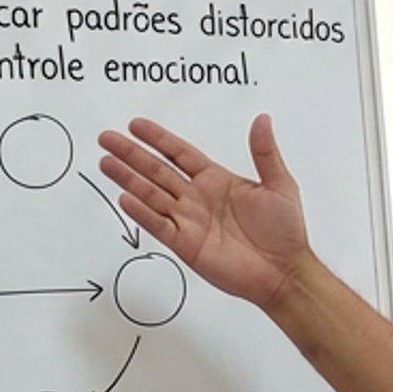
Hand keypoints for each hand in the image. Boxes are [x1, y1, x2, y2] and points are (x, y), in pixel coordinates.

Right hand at [98, 113, 310, 307]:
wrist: (283, 272)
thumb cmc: (285, 232)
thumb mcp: (280, 184)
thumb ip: (265, 152)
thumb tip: (263, 120)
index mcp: (216, 180)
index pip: (180, 153)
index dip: (158, 139)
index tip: (137, 125)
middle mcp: (197, 198)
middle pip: (157, 170)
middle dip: (131, 154)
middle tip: (108, 138)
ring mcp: (189, 221)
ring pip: (151, 194)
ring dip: (128, 178)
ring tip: (107, 162)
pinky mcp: (186, 244)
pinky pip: (158, 224)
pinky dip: (142, 212)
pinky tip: (126, 197)